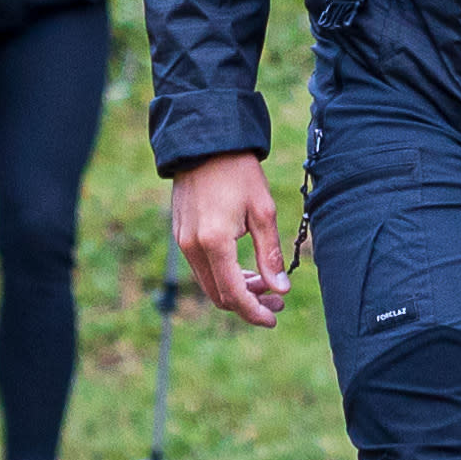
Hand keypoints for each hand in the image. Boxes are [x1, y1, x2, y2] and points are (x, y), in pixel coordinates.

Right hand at [170, 150, 288, 329]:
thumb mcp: (262, 211)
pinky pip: (202, 268)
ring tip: (265, 284)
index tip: (274, 317)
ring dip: (237, 290)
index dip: (254, 312)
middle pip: (219, 295)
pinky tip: (245, 269)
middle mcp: (192, 247)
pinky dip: (223, 275)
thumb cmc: (238, 172)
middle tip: (276, 300)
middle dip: (249, 304)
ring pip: (209, 283)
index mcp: (214, 242)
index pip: (233, 294)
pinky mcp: (180, 234)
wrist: (206, 141)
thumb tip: (280, 288)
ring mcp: (182, 242)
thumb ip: (269, 254)